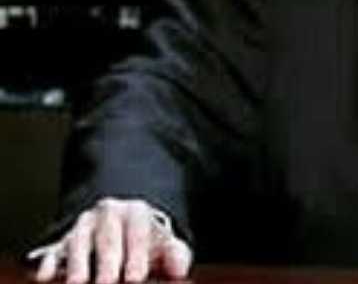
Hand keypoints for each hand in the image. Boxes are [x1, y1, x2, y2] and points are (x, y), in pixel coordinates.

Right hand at [29, 198, 192, 282]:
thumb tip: (180, 271)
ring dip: (77, 264)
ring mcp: (83, 225)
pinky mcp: (62, 240)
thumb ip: (175, 255)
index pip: (137, 233)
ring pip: (78, 241)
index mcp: (136, 212)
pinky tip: (44, 277)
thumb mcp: (166, 245)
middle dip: (107, 262)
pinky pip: (53, 249)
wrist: (125, 226)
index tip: (137, 278)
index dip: (136, 256)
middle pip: (107, 237)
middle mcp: (108, 214)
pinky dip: (47, 262)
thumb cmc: (149, 243)